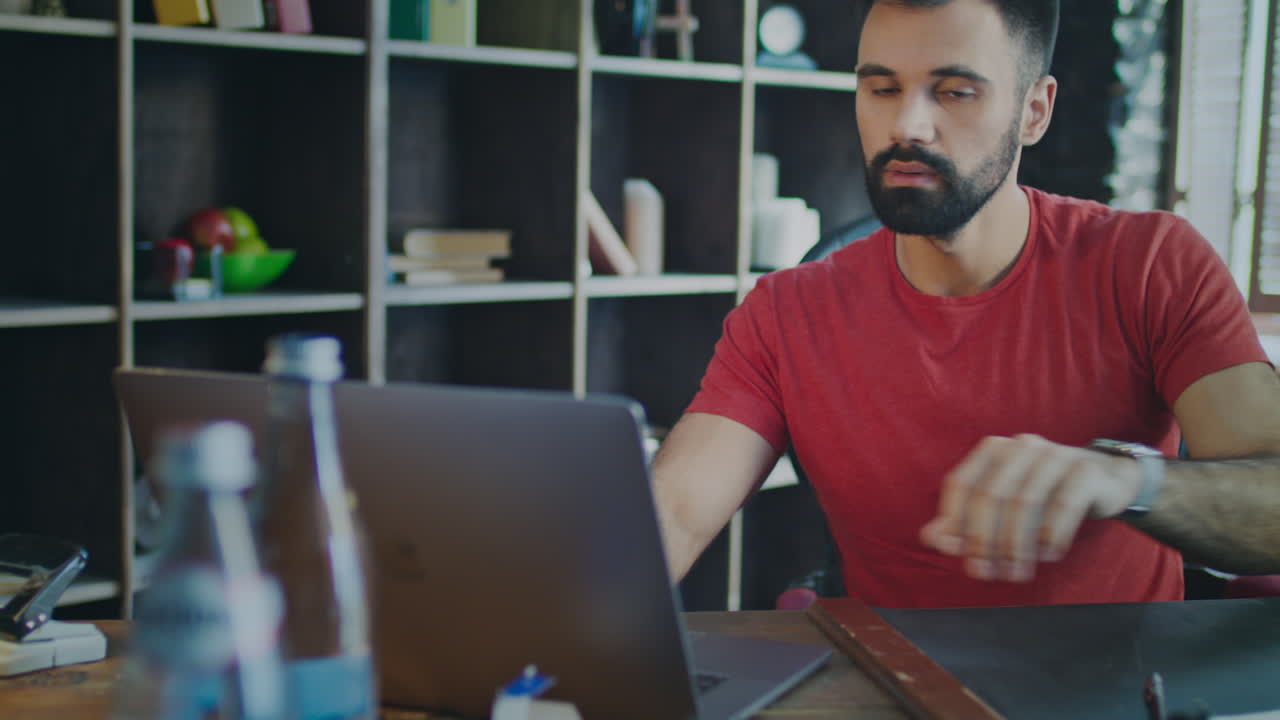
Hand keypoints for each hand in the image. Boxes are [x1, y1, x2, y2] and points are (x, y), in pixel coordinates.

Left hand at [919, 434, 1142, 581]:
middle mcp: (1021, 447)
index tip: (956, 554)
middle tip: (987, 574)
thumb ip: (965, 520)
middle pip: (990, 495)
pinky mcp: (1086, 470)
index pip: (961, 483)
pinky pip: (1064, 505)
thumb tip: (931, 538)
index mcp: (993, 450)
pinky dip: (1052, 535)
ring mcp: (1055, 455)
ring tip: (1016, 573)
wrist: (1107, 478)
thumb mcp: (1005, 506)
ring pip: (1025, 502)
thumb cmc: (1045, 494)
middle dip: (984, 539)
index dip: (953, 520)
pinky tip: (1049, 556)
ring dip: (1016, 544)